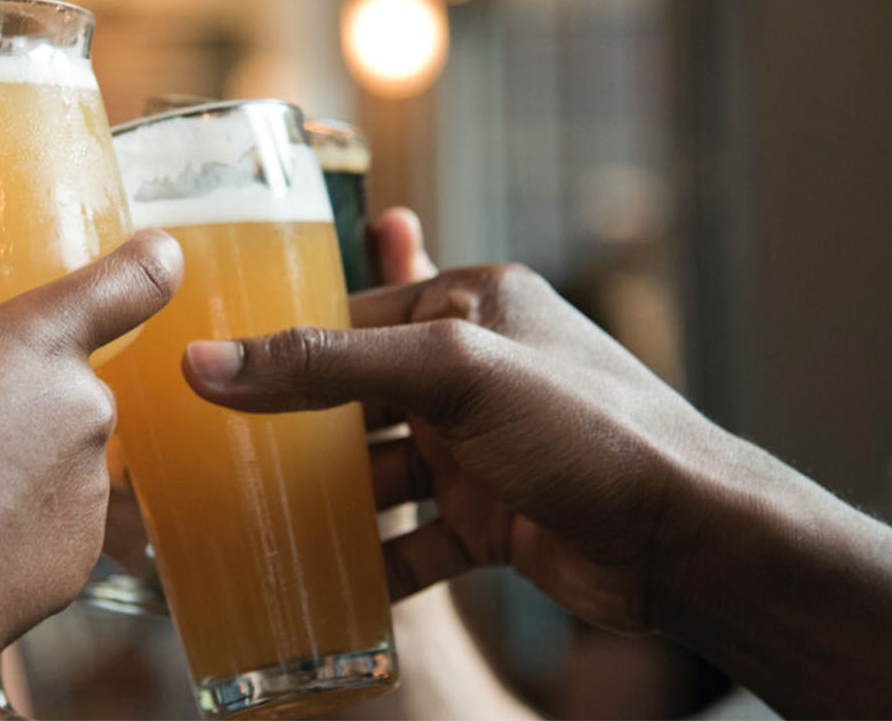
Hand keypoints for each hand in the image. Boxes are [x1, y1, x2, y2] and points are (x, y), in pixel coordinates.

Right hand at [0, 230, 182, 656]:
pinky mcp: (82, 557)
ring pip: (58, 454)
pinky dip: (15, 525)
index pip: (131, 280)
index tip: (156, 255)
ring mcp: (90, 488)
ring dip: (15, 459)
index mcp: (36, 341)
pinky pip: (54, 523)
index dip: (149, 261)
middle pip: (64, 379)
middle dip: (12, 392)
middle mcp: (84, 408)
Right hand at [180, 260, 739, 632]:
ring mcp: (484, 449)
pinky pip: (414, 539)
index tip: (202, 375)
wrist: (689, 541)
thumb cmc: (590, 430)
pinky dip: (373, 562)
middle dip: (292, 431)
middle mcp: (475, 371)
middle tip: (212, 458)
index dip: (279, 343)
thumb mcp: (451, 375)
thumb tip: (208, 363)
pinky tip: (324, 587)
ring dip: (327, 503)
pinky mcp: (495, 519)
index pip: (351, 314)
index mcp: (471, 304)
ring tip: (250, 526)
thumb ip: (329, 365)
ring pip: (379, 473)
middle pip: (356, 397)